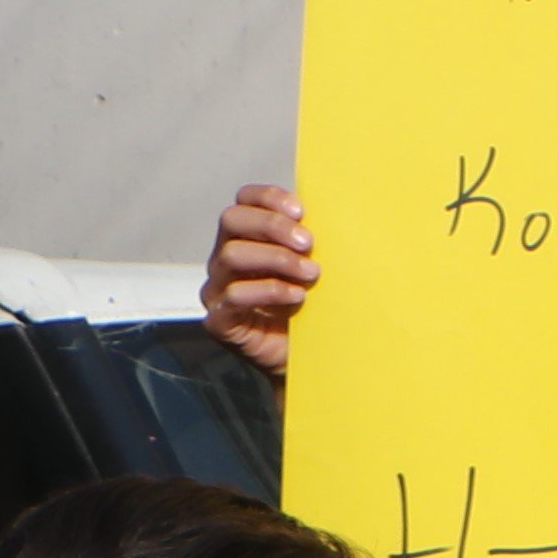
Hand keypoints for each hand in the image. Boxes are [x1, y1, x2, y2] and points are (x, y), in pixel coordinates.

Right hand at [204, 185, 314, 378]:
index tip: (302, 211)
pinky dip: (269, 290)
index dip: (269, 198)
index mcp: (246, 238)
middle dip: (273, 225)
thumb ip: (311, 241)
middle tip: (308, 242)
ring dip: (277, 259)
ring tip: (311, 273)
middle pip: (232, 220)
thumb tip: (338, 212)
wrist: (310, 358)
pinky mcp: (220, 320)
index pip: (244, 200)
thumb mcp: (314, 265)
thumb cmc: (313, 307)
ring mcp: (218, 290)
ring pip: (232, 255)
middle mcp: (225, 259)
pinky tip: (297, 296)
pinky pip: (234, 296)